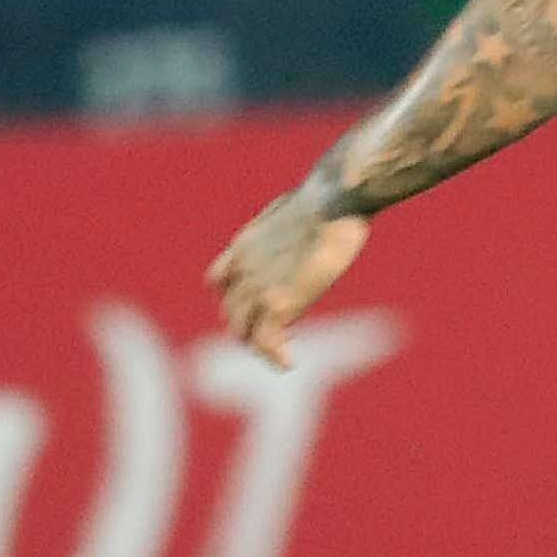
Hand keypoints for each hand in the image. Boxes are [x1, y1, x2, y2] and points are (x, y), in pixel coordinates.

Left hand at [207, 184, 369, 363]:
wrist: (336, 197)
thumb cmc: (330, 194)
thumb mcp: (298, 206)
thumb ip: (290, 224)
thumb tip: (307, 218)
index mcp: (244, 245)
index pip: (220, 280)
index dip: (236, 295)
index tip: (257, 302)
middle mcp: (241, 269)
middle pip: (230, 311)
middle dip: (248, 324)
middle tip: (273, 335)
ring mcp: (256, 288)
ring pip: (243, 331)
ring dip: (260, 343)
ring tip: (280, 352)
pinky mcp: (277, 303)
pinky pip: (267, 341)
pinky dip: (276, 355)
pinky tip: (290, 362)